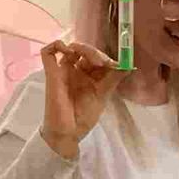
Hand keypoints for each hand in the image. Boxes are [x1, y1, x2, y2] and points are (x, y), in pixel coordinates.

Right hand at [40, 38, 126, 161]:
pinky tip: (68, 51)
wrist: (68, 133)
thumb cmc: (84, 117)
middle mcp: (76, 71)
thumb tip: (130, 66)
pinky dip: (56, 45)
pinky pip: (48, 52)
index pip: (97, 58)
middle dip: (95, 52)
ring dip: (81, 47)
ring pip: (69, 47)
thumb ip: (114, 79)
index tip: (114, 64)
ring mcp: (63, 70)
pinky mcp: (51, 73)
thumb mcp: (103, 95)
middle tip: (102, 62)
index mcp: (89, 76)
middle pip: (84, 50)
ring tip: (90, 59)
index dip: (105, 57)